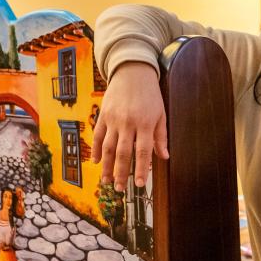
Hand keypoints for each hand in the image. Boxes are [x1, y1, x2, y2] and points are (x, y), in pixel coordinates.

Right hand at [92, 62, 168, 191]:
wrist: (132, 72)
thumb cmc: (150, 94)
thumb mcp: (161, 113)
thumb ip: (161, 136)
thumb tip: (165, 157)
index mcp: (145, 124)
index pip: (143, 152)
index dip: (140, 170)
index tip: (139, 185)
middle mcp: (128, 123)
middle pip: (123, 153)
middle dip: (121, 173)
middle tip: (119, 189)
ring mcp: (114, 119)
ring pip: (108, 148)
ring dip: (107, 166)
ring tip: (106, 181)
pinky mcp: (103, 115)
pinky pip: (98, 136)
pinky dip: (96, 150)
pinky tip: (96, 162)